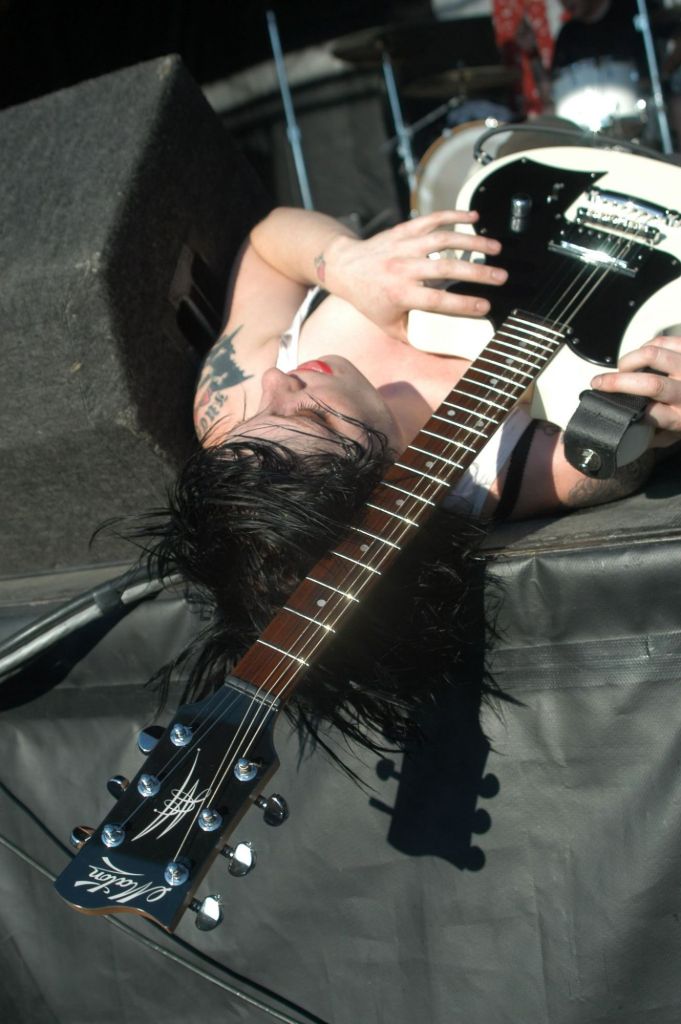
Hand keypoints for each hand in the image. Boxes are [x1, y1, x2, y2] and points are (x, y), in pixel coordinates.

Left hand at [323, 210, 507, 341]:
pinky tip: (475, 218)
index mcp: (399, 294)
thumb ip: (416, 335)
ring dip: (473, 242)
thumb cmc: (370, 300)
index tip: (485, 307)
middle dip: (477, 273)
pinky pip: (432, 220)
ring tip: (496, 249)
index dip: (462, 305)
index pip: (436, 301)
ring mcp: (404, 246)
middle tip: (501, 277)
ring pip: (443, 240)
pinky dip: (454, 216)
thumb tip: (445, 347)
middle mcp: (402, 268)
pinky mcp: (404, 230)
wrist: (345, 267)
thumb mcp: (388, 325)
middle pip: (446, 269)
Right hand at [591, 336, 680, 446]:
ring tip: (622, 368)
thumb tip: (624, 433)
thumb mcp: (672, 437)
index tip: (610, 402)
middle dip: (617, 382)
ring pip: (653, 354)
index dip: (626, 408)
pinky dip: (645, 347)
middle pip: (650, 383)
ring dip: (629, 360)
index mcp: (680, 418)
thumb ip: (650, 438)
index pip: (651, 413)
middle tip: (598, 382)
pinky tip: (641, 357)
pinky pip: (662, 341)